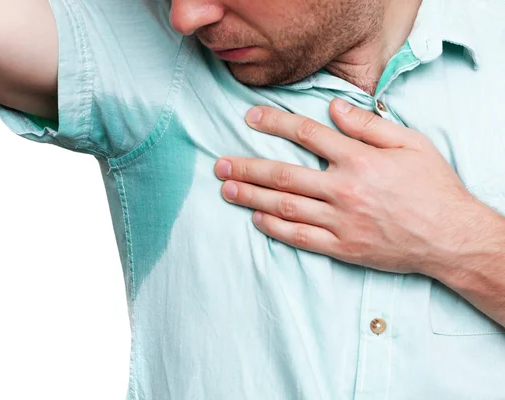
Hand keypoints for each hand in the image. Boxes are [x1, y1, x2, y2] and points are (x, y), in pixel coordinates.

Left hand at [214, 98, 485, 275]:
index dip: (275, 123)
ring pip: (284, 205)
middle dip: (247, 167)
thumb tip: (334, 107)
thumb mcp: (411, 143)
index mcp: (359, 159)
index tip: (250, 118)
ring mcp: (340, 221)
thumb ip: (369, 125)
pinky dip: (275, 227)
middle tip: (220, 164)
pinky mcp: (342, 247)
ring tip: (226, 188)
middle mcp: (343, 189)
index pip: (306, 133)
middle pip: (283, 174)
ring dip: (251, 196)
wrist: (450, 237)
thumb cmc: (433, 187)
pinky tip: (255, 218)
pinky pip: (300, 236)